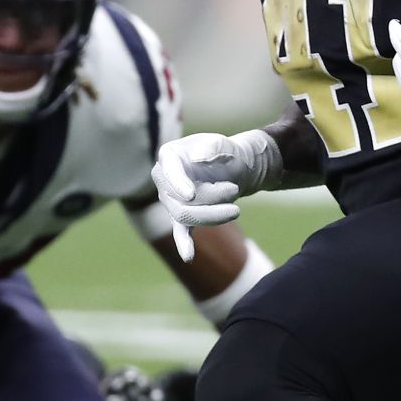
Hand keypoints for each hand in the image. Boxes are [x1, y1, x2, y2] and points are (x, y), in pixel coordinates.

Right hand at [152, 130, 281, 260]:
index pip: (169, 171)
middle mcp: (164, 179)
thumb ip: (212, 147)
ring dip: (215, 215)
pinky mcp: (182, 217)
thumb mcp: (223, 143)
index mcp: (169, 156)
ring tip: (236, 207)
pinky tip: (188, 257)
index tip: (191, 195)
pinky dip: (185, 244)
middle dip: (211, 198)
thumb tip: (197, 158)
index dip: (179, 184)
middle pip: (180, 199)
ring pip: (186, 217)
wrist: (233, 168)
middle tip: (235, 189)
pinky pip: (181, 232)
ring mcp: (171, 200)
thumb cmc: (225, 153)